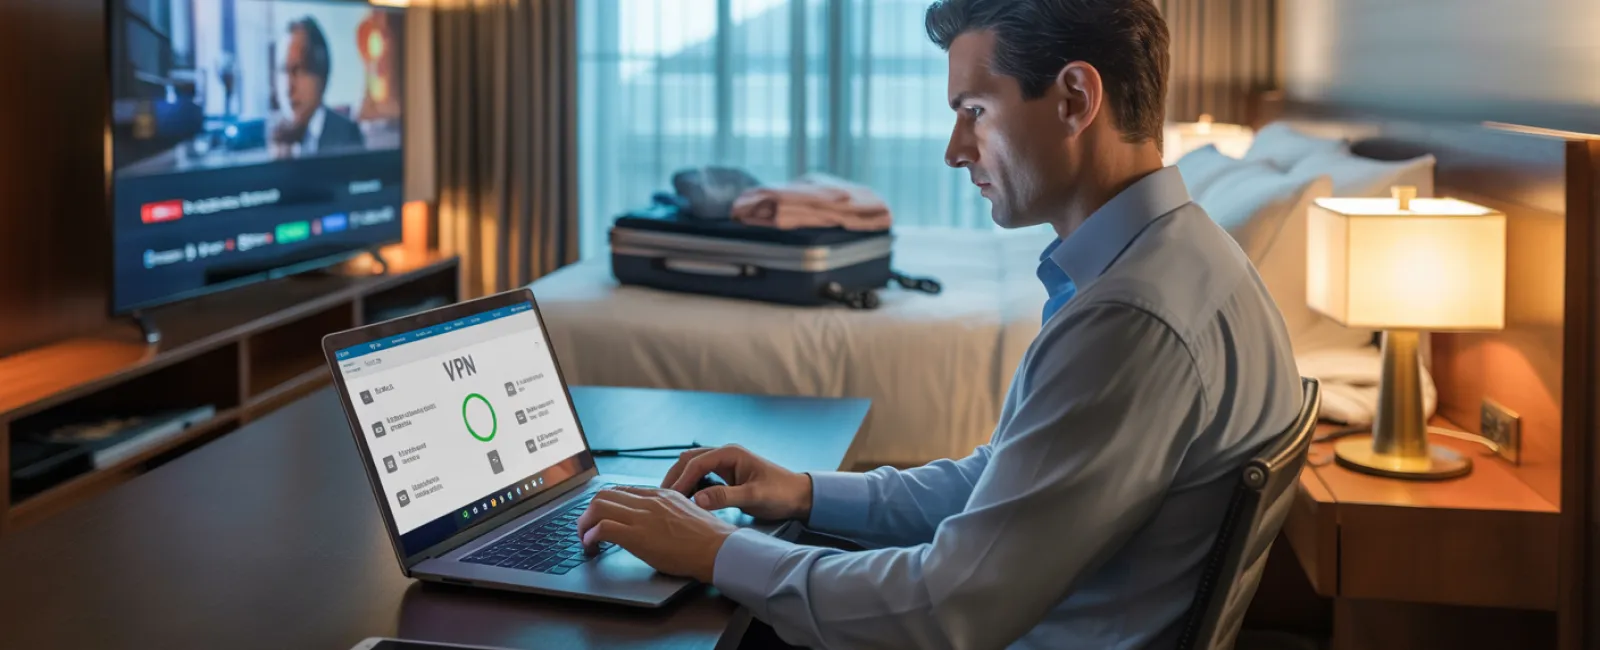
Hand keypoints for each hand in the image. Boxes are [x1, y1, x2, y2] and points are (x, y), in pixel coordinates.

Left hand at [576, 486, 735, 582]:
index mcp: (661, 495)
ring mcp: (642, 517)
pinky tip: (592, 547)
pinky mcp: (637, 536)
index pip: (622, 491)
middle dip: (589, 513)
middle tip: (587, 529)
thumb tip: (655, 522)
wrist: (717, 548)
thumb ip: (667, 512)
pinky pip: (603, 528)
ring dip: (584, 524)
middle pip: (604, 495)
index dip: (606, 505)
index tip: (601, 518)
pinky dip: (590, 537)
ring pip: (598, 507)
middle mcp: (648, 501)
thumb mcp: (686, 513)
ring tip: (585, 540)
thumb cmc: (708, 537)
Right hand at [661, 444, 812, 519]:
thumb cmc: (781, 493)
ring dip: (681, 481)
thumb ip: (725, 497)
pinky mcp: (726, 475)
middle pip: (689, 461)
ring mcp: (725, 464)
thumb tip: (695, 500)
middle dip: (675, 477)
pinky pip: (701, 477)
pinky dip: (690, 486)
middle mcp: (725, 455)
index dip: (681, 480)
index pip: (696, 463)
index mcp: (730, 454)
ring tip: (669, 501)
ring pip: (693, 467)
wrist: (799, 496)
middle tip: (661, 499)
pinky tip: (686, 501)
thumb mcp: (754, 496)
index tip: (669, 497)